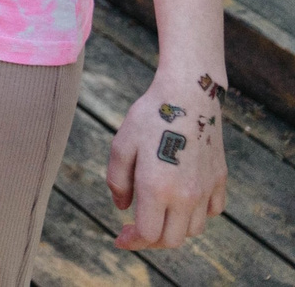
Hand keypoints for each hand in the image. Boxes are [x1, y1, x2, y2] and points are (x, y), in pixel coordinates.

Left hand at [109, 73, 228, 250]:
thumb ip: (118, 181)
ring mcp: (206, 189)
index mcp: (156, 188)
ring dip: (173, 228)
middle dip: (150, 240)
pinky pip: (211, 212)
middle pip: (171, 240)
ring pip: (192, 229)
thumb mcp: (121, 145)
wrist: (189, 96)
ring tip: (156, 213)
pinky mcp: (220, 180)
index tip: (119, 238)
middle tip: (134, 229)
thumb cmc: (149, 117)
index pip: (148, 234)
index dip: (132, 241)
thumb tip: (123, 208)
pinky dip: (196, 215)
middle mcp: (185, 195)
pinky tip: (181, 201)